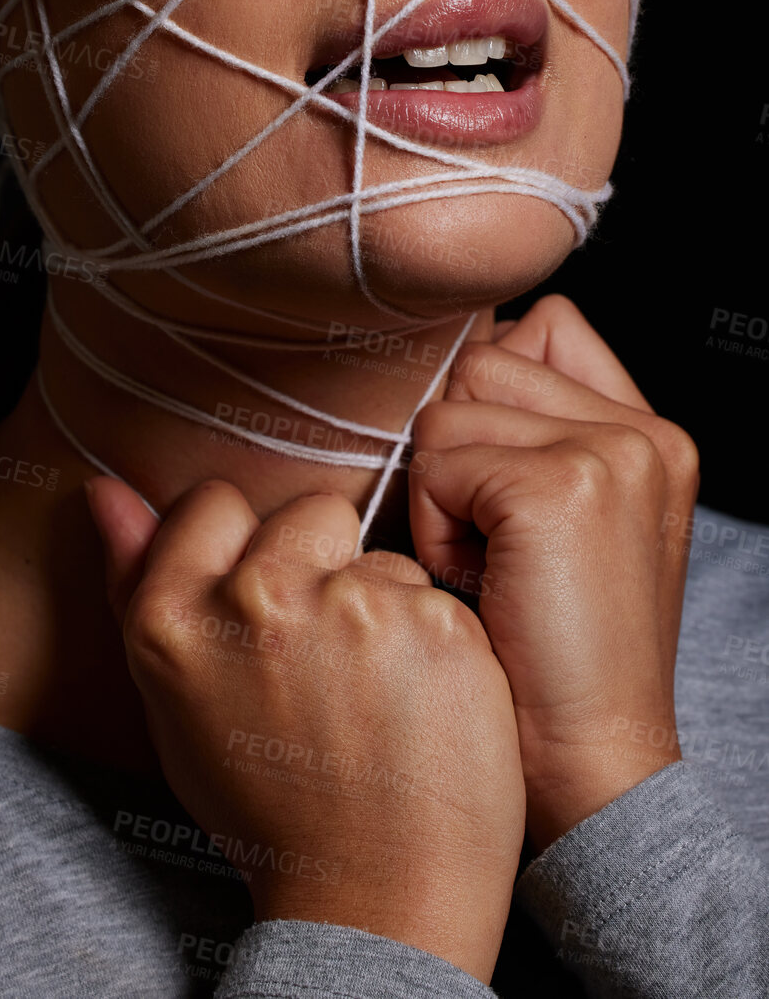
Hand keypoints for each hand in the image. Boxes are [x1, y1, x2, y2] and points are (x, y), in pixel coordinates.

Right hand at [87, 478, 524, 983]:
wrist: (373, 898)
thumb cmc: (267, 803)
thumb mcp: (173, 701)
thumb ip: (137, 584)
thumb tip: (105, 490)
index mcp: (175, 618)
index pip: (213, 502)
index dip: (242, 546)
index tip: (261, 601)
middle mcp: (255, 601)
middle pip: (308, 511)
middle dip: (322, 562)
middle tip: (325, 653)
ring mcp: (351, 607)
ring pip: (376, 552)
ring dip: (380, 600)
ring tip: (372, 687)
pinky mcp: (434, 624)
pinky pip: (433, 594)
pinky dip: (433, 640)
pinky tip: (419, 702)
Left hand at [409, 294, 698, 852]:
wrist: (587, 764)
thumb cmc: (546, 651)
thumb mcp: (556, 526)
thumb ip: (531, 431)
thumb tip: (453, 352)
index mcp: (652, 432)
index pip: (545, 322)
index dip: (492, 395)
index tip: (501, 492)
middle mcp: (645, 429)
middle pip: (481, 360)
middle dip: (457, 451)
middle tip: (496, 547)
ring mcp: (611, 452)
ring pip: (448, 406)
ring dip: (439, 491)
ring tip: (490, 567)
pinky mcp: (561, 485)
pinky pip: (433, 459)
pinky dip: (433, 527)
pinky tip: (480, 585)